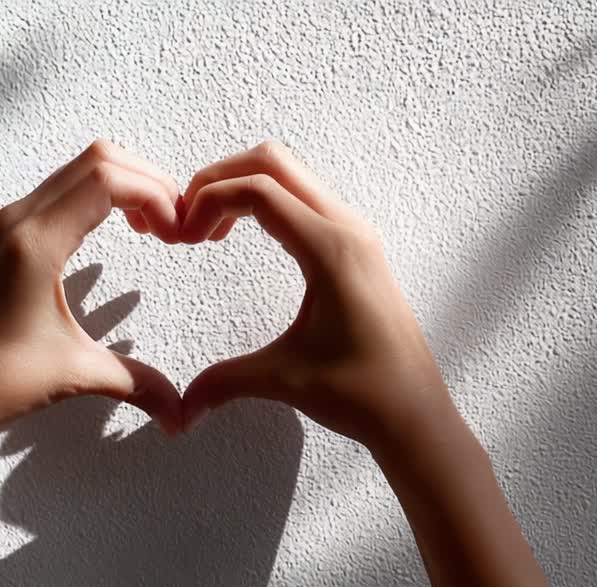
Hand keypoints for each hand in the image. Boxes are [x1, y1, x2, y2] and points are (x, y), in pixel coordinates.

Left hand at [0, 140, 186, 450]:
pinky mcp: (1, 240)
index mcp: (35, 242)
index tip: (179, 232)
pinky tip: (116, 235)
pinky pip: (58, 193)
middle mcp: (17, 222)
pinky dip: (96, 198)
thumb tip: (181, 415)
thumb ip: (137, 383)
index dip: (156, 195)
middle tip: (176, 222)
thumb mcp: (74, 374)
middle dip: (148, 181)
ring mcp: (6, 227)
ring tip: (154, 227)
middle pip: (97, 160)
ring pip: (76, 171)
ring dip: (123, 186)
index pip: (108, 178)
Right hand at [175, 140, 449, 452]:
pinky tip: (240, 236)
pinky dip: (261, 199)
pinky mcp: (354, 245)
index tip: (183, 238)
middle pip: (272, 161)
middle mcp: (346, 229)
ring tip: (206, 229)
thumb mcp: (282, 379)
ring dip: (239, 186)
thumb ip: (223, 382)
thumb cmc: (363, 394)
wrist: (417, 414)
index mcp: (330, 250)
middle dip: (218, 177)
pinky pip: (301, 195)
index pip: (258, 190)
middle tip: (186, 218)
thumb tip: (180, 410)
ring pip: (288, 172)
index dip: (208, 201)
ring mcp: (354, 232)